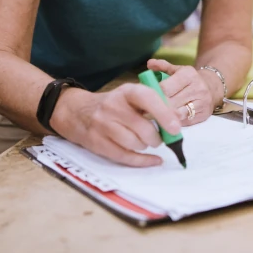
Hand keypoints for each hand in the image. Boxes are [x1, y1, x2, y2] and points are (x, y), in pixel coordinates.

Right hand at [50, 84, 181, 167]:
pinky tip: (153, 160)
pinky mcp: (98, 143)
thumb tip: (176, 121)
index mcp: (126, 92)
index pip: (148, 98)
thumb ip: (152, 105)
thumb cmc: (114, 105)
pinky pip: (125, 157)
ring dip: (146, 146)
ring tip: (145, 142)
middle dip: (156, 137)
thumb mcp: (130, 96)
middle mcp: (113, 107)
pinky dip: (143, 161)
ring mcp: (103, 125)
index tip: (176, 128)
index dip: (164, 113)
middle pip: (143, 128)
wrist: (76, 111)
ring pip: (135, 144)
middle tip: (159, 138)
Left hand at [146, 59, 222, 126]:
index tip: (145, 99)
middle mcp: (197, 88)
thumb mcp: (178, 70)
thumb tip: (149, 63)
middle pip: (170, 102)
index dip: (153, 95)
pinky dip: (175, 122)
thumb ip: (163, 66)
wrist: (213, 87)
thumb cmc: (190, 79)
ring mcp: (202, 102)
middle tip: (146, 111)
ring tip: (157, 116)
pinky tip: (169, 120)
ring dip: (165, 116)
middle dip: (157, 107)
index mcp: (188, 75)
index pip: (165, 88)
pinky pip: (185, 122)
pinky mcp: (204, 115)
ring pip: (177, 114)